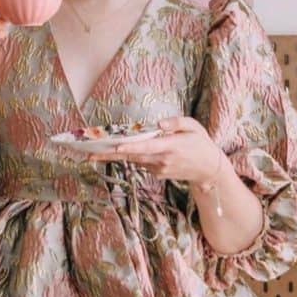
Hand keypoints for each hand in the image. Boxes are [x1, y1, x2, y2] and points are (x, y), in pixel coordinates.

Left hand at [89, 116, 220, 184]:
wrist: (209, 169)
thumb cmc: (201, 143)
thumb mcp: (193, 126)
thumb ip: (175, 122)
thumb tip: (158, 124)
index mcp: (171, 146)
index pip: (146, 147)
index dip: (129, 148)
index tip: (114, 148)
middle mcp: (162, 160)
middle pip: (132, 156)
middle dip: (109, 155)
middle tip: (88, 154)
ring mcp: (158, 169)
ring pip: (133, 160)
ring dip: (114, 156)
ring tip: (92, 153)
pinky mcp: (157, 173)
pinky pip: (141, 162)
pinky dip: (131, 156)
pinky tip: (119, 151)